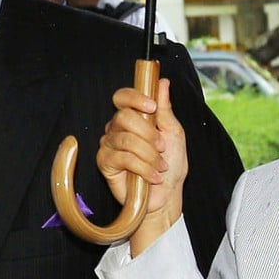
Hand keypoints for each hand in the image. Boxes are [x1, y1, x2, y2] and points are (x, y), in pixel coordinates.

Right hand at [97, 78, 187, 255]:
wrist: (166, 196)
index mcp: (133, 118)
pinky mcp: (105, 163)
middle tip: (161, 147)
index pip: (122, 97)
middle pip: (124, 116)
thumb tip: (163, 82)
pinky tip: (153, 176)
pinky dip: (143, 168)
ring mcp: (109, 145)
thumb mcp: (173, 133)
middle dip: (148, 133)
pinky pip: (122, 158)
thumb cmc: (171, 165)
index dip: (135, 98)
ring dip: (149, 154)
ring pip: (125, 139)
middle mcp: (117, 128)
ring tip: (160, 165)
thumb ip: (165, 108)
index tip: (152, 107)